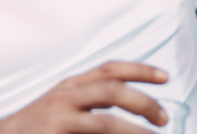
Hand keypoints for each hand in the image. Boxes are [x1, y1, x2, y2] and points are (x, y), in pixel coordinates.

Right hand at [0, 62, 168, 133]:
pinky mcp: (56, 133)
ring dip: (136, 129)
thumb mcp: (59, 107)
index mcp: (69, 85)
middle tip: (163, 117)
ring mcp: (59, 115)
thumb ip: (87, 104)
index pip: (109, 69)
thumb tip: (125, 113)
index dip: (139, 69)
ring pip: (107, 120)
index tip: (164, 76)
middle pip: (113, 89)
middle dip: (144, 101)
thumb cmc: (33, 127)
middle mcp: (65, 95)